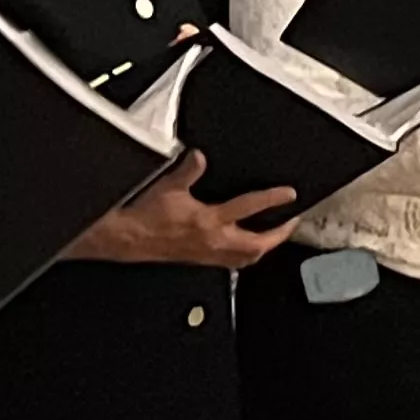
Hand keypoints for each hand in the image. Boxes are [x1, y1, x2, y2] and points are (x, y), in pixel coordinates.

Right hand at [71, 154, 297, 266]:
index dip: (272, 200)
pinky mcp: (200, 260)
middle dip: (278, 234)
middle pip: (257, 244)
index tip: (289, 194)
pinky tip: (244, 251)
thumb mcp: (168, 185)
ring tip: (274, 238)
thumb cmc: (146, 215)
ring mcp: (208, 254)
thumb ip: (188, 169)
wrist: (128, 238)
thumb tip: (200, 156)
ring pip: (246, 258)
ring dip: (264, 248)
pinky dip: (244, 256)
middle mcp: (213, 241)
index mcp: (209, 220)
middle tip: (291, 222)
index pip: (249, 208)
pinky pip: (231, 263)